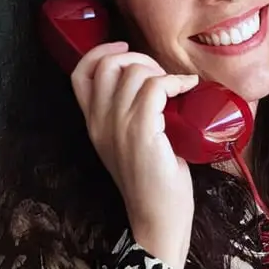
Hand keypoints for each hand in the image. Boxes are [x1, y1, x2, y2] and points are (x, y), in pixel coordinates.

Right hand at [70, 41, 199, 268]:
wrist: (157, 219)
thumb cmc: (153, 185)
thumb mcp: (131, 146)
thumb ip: (130, 118)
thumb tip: (155, 87)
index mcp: (93, 125)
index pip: (80, 73)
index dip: (100, 52)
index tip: (125, 49)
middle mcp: (99, 123)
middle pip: (107, 64)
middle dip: (137, 58)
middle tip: (160, 75)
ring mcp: (118, 127)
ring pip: (133, 72)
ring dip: (159, 70)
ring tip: (176, 86)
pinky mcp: (141, 132)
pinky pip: (155, 87)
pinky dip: (175, 81)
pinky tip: (188, 88)